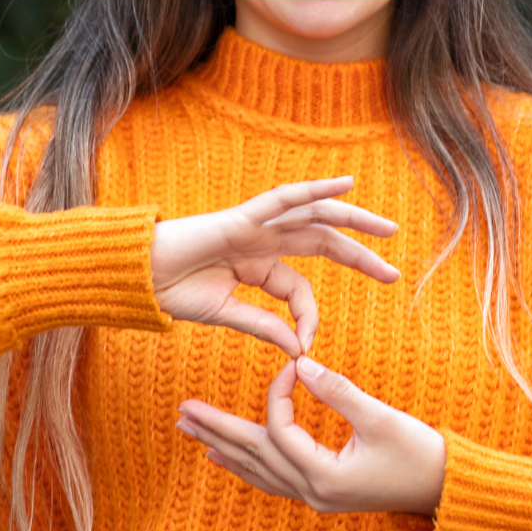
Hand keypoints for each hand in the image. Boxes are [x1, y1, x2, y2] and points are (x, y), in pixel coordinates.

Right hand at [150, 178, 397, 357]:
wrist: (137, 277)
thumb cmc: (172, 292)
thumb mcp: (227, 314)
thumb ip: (264, 325)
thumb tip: (297, 346)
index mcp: (259, 266)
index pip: (300, 288)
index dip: (309, 317)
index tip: (306, 346)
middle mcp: (263, 241)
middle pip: (323, 242)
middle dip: (360, 255)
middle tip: (394, 271)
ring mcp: (255, 226)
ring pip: (315, 216)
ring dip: (354, 218)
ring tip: (388, 230)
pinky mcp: (242, 216)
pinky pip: (285, 198)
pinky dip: (316, 189)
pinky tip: (346, 184)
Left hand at [176, 355, 447, 515]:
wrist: (446, 490)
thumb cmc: (420, 454)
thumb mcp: (381, 418)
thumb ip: (338, 391)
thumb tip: (300, 361)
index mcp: (325, 477)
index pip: (280, 431)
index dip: (277, 393)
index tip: (289, 363)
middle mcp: (313, 494)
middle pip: (254, 457)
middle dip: (217, 431)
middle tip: (183, 412)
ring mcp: (316, 498)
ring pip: (259, 472)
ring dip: (225, 448)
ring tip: (193, 433)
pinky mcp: (323, 494)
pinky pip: (273, 481)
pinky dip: (247, 466)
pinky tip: (225, 458)